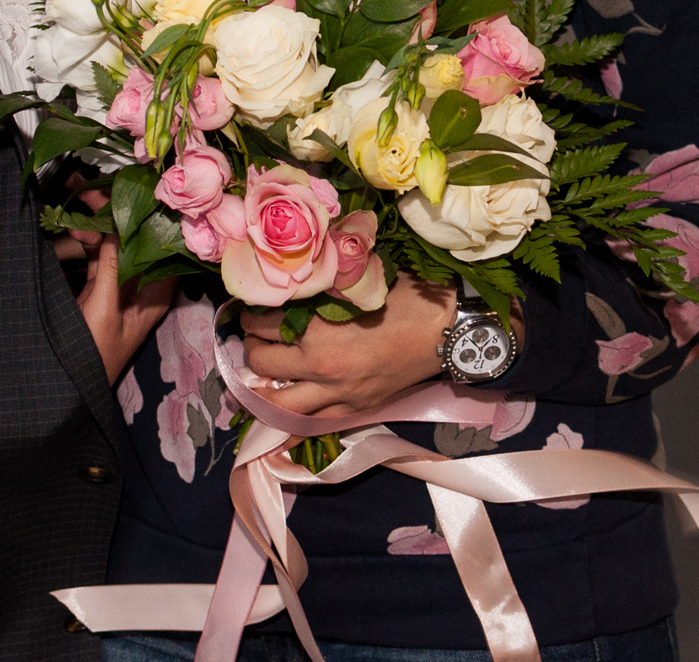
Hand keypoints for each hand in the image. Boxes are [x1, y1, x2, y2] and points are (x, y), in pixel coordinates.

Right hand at [66, 189, 171, 382]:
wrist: (68, 381)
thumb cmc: (95, 351)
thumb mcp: (104, 308)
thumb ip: (112, 266)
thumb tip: (120, 225)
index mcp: (156, 293)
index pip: (167, 248)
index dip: (157, 218)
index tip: (141, 190)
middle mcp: (144, 285)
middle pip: (139, 240)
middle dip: (120, 213)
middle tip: (97, 190)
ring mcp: (121, 285)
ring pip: (117, 245)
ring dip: (101, 223)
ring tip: (82, 199)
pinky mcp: (100, 286)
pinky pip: (98, 256)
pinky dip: (88, 240)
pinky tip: (75, 226)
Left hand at [238, 277, 456, 415]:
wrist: (447, 331)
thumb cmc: (406, 297)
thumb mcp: (358, 281)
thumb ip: (321, 282)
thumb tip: (289, 274)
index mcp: (319, 330)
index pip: (262, 322)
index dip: (251, 312)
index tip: (252, 307)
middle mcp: (321, 367)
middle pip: (260, 361)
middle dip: (251, 345)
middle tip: (255, 334)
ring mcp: (337, 394)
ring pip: (277, 403)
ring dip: (261, 386)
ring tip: (260, 372)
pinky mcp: (354, 409)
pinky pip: (310, 424)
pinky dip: (291, 415)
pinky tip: (284, 404)